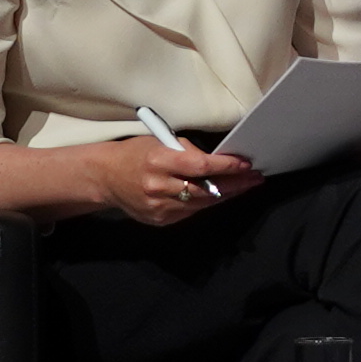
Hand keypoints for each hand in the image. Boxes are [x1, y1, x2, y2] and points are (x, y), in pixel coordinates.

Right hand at [99, 136, 258, 224]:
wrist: (106, 177)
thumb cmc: (135, 154)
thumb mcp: (159, 141)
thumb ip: (188, 151)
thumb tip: (217, 159)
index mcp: (158, 162)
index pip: (201, 166)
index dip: (227, 167)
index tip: (245, 165)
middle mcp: (158, 186)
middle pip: (206, 189)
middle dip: (235, 184)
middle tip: (254, 178)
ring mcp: (159, 207)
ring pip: (202, 203)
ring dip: (225, 195)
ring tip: (243, 185)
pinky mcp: (160, 219)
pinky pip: (191, 211)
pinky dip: (206, 203)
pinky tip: (218, 195)